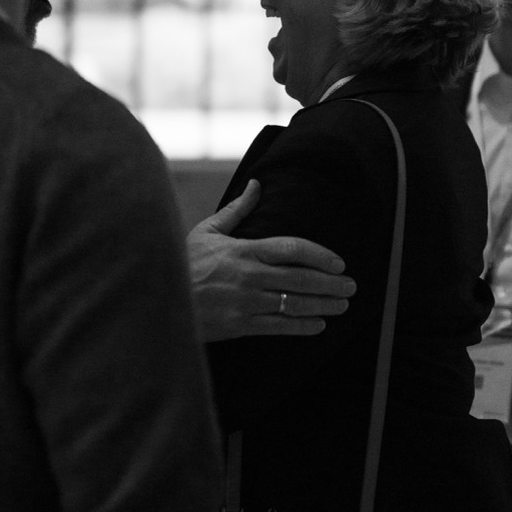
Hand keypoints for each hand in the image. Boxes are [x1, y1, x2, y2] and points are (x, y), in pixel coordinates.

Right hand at [186, 179, 354, 342]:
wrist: (159, 298)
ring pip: (294, 305)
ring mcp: (246, 303)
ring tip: (342, 306)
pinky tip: (318, 325)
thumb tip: (257, 184)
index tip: (339, 262)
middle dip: (331, 284)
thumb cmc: (185, 261)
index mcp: (245, 250)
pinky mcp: (240, 326)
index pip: (292, 249)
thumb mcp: (209, 231)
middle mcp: (249, 276)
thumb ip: (238, 210)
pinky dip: (302, 327)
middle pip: (300, 279)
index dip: (320, 255)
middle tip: (352, 286)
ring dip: (323, 306)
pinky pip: (279, 327)